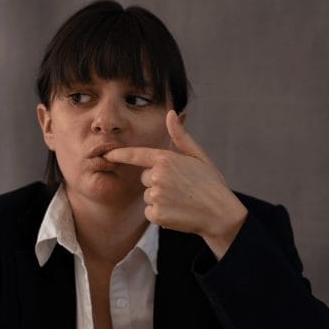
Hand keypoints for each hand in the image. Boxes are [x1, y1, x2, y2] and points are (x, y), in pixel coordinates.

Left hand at [104, 110, 247, 259]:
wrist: (221, 214)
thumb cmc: (211, 183)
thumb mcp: (198, 155)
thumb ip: (180, 136)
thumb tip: (171, 113)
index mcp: (166, 159)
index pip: (136, 155)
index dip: (120, 155)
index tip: (107, 154)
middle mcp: (158, 176)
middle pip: (145, 178)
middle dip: (157, 182)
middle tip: (180, 188)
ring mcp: (156, 196)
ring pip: (147, 196)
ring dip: (159, 199)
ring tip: (181, 201)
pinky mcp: (156, 214)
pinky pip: (149, 212)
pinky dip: (160, 214)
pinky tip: (177, 213)